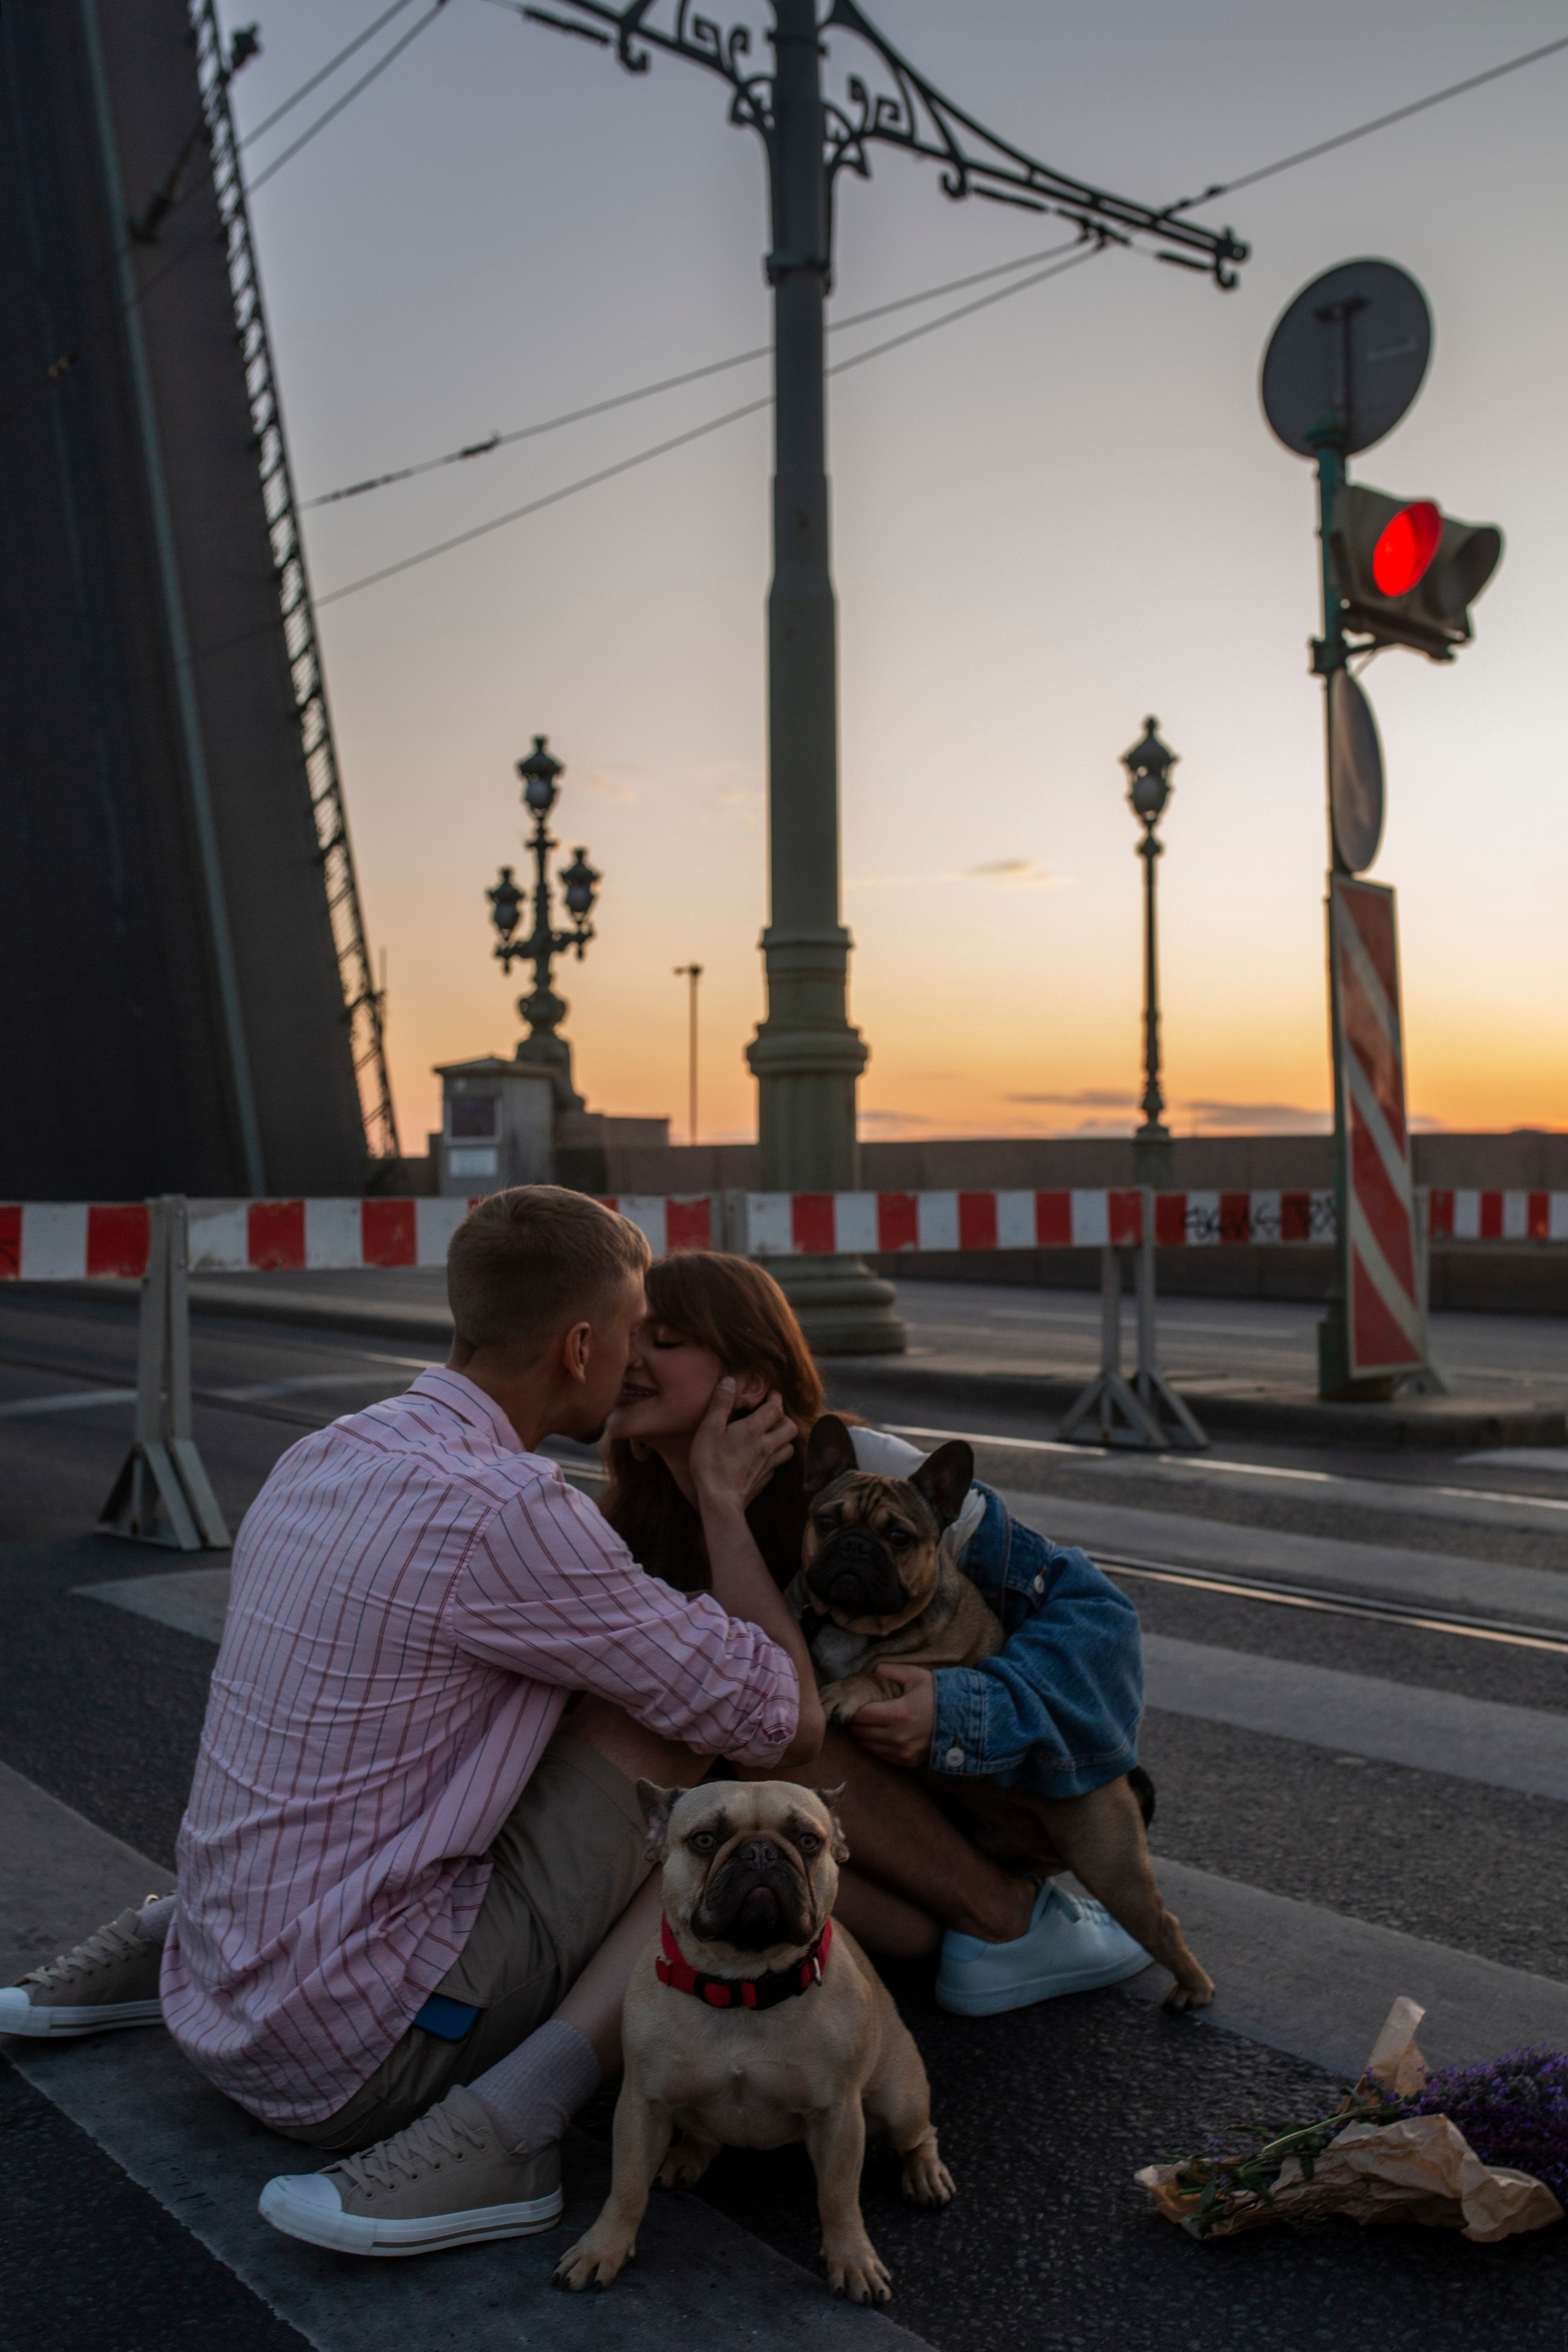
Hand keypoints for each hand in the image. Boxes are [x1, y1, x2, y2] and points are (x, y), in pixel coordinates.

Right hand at [689, 1380, 795, 1515]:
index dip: (776, 1397)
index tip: (771, 1392)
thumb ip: (720, 1404)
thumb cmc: (711, 1463)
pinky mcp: (764, 1480)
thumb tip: (730, 1380)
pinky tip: (762, 1458)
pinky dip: (774, 1458)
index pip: (776, 1408)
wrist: (719, 1501)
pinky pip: (777, 1465)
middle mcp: (767, 1446)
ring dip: (784, 1438)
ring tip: (771, 1434)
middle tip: (772, 1414)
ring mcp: (768, 1465)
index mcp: (754, 1430)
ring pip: (788, 1447)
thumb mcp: (709, 1429)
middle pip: (790, 1427)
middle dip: (784, 1417)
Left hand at [847, 1662, 935, 1768]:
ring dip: (865, 1734)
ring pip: (868, 1746)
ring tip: (870, 1723)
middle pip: (861, 1732)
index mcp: (899, 1713)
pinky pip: (881, 1755)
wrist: (962, 1719)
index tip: (853, 1703)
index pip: (861, 1715)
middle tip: (860, 1712)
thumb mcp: (915, 1676)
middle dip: (857, 1722)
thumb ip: (890, 1670)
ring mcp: (903, 1751)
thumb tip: (870, 1671)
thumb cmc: (937, 1695)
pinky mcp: (907, 1761)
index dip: (853, 1709)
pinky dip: (877, 1745)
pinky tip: (882, 1734)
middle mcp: (899, 1736)